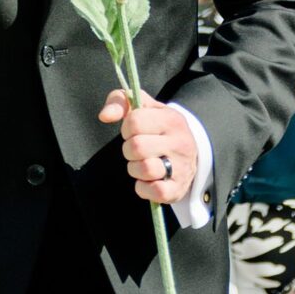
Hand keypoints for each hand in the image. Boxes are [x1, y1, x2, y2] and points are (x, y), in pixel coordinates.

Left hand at [99, 88, 196, 205]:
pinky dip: (143, 188)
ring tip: (141, 163)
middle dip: (128, 149)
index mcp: (171, 119)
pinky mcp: (178, 189)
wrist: (189, 153)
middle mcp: (180, 143)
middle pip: (137, 147)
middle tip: (136, 150)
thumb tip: (104, 116)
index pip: (135, 121)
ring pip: (145, 169)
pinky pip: (154, 191)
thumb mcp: (144, 107)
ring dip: (134, 168)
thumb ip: (120, 102)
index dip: (126, 128)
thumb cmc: (159, 127)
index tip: (133, 132)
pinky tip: (147, 180)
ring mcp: (181, 167)